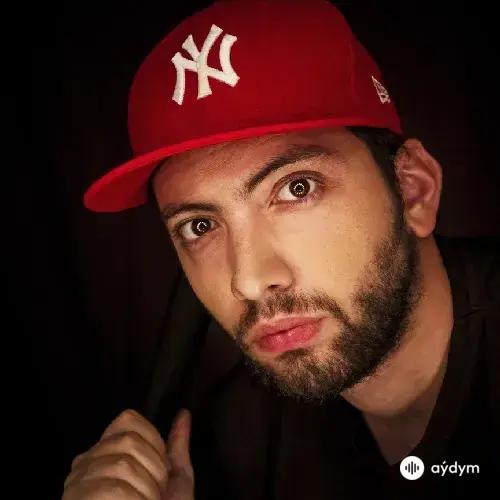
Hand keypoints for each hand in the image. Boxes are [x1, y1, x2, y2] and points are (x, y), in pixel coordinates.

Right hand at [62, 408, 194, 498]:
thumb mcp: (173, 485)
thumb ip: (176, 449)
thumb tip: (184, 414)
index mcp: (108, 455)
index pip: (128, 420)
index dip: (153, 442)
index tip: (160, 472)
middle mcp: (85, 466)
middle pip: (126, 440)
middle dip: (153, 470)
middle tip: (153, 497)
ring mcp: (76, 487)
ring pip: (121, 464)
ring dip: (146, 492)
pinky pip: (111, 490)